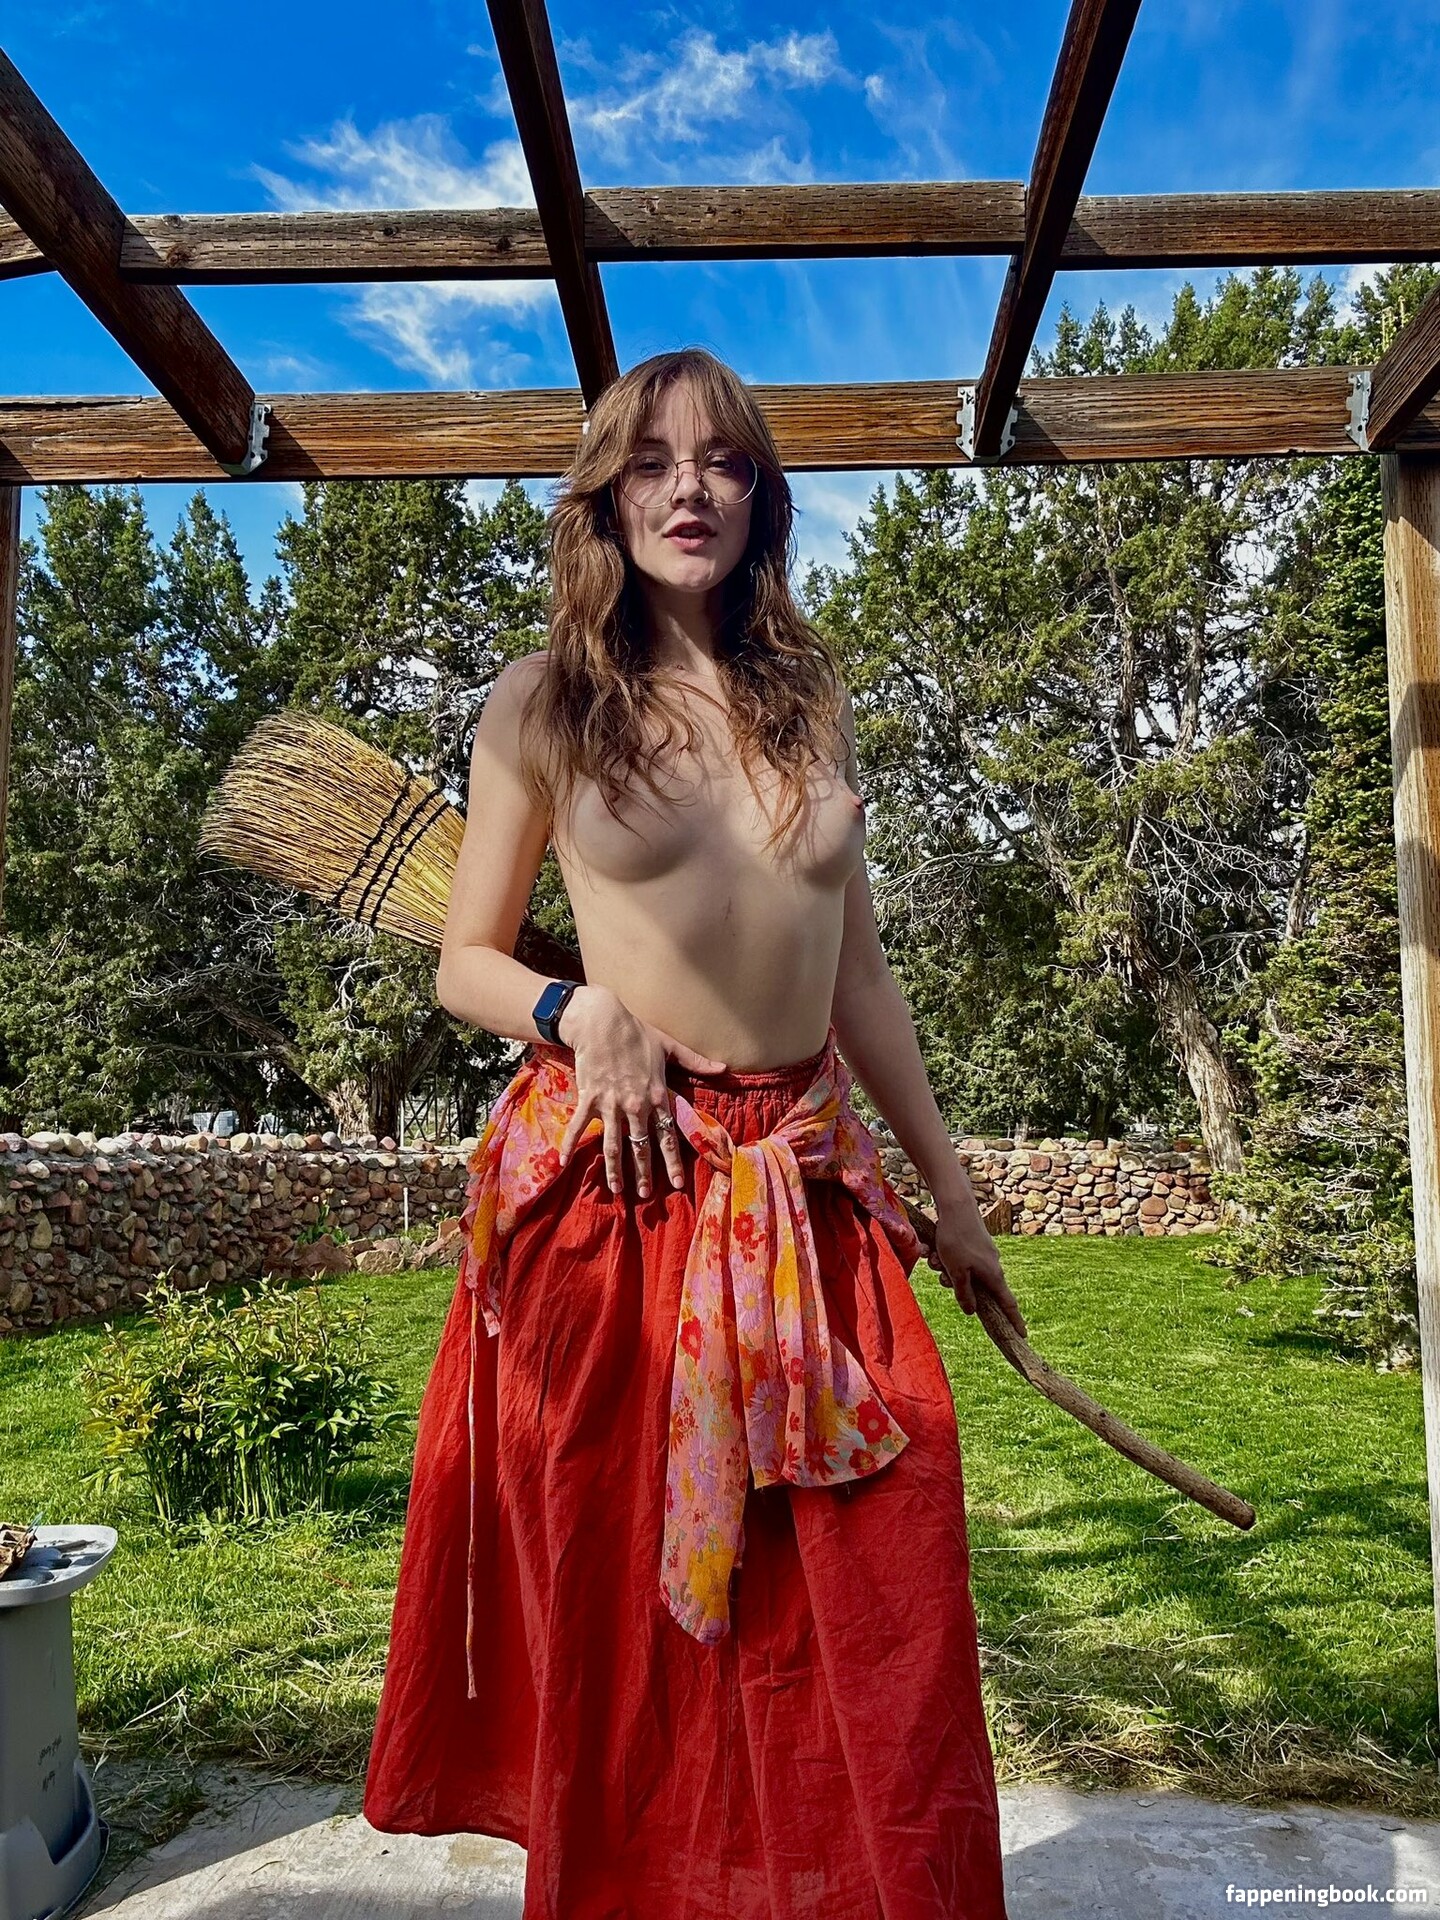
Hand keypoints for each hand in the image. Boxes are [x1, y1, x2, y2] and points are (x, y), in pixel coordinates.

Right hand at [554, 986, 727, 1199]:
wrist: (603, 1022)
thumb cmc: (637, 1033)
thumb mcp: (670, 1047)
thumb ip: (696, 1062)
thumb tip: (724, 1069)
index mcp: (657, 1095)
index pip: (668, 1135)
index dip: (673, 1161)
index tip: (677, 1183)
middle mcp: (635, 1105)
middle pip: (641, 1146)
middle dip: (644, 1173)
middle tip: (646, 1195)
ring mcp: (610, 1104)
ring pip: (614, 1144)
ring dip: (615, 1169)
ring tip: (617, 1189)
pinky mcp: (589, 1098)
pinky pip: (579, 1126)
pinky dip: (569, 1143)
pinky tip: (562, 1162)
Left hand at [931, 1201, 1027, 1339]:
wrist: (957, 1206)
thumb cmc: (956, 1240)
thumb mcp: (957, 1272)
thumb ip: (964, 1294)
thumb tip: (971, 1311)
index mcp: (994, 1276)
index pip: (1008, 1304)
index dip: (1015, 1321)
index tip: (1023, 1335)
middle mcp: (993, 1266)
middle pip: (977, 1290)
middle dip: (957, 1287)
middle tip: (943, 1276)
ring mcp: (985, 1255)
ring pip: (964, 1274)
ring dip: (947, 1271)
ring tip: (936, 1258)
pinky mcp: (975, 1245)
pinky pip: (960, 1261)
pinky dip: (947, 1259)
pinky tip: (935, 1249)